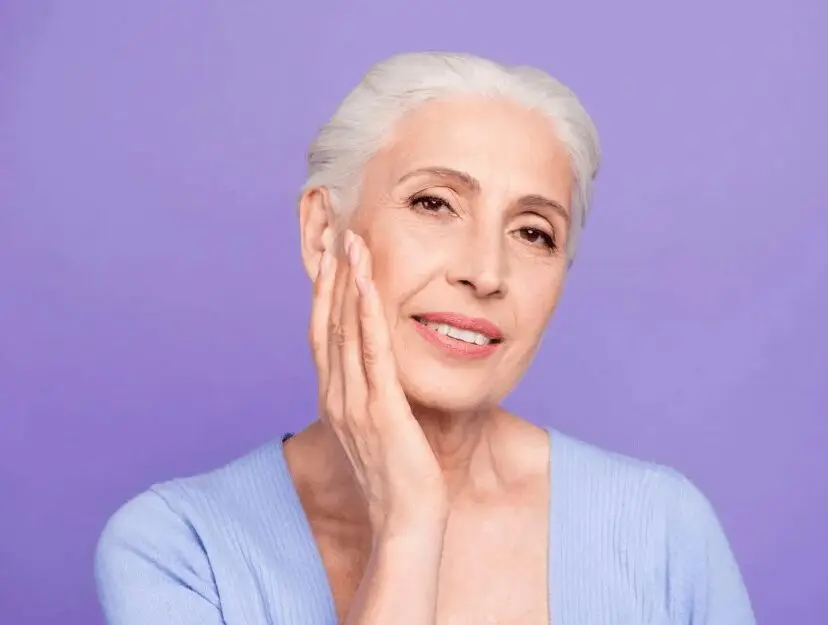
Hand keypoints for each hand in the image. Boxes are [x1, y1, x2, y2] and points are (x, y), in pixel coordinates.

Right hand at [309, 228, 447, 539]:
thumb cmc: (398, 479)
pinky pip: (373, 353)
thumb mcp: (379, 430)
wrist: (406, 523)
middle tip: (336, 230)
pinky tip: (370, 284)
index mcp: (335, 399)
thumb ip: (372, 398)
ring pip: (346, 330)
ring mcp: (355, 403)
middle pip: (328, 323)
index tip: (332, 254)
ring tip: (352, 242)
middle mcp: (336, 396)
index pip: (324, 334)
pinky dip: (369, 314)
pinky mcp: (381, 411)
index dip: (326, 292)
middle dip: (332, 275)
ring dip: (348, 283)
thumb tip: (379, 375)